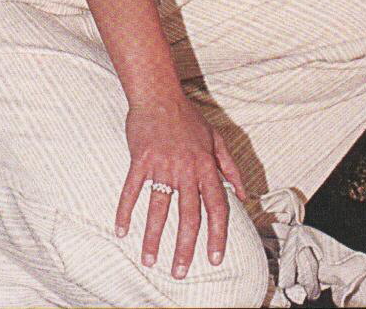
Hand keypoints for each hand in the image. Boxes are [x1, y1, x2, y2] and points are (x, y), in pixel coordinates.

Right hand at [114, 95, 246, 279]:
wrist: (159, 94)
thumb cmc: (187, 116)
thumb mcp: (216, 138)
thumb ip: (230, 167)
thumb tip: (243, 194)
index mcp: (206, 167)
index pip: (216, 207)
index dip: (217, 235)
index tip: (215, 258)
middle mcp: (186, 170)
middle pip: (188, 216)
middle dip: (185, 248)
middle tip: (180, 272)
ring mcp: (162, 166)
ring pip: (159, 209)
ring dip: (154, 237)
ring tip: (150, 260)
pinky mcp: (141, 161)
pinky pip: (132, 191)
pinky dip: (125, 211)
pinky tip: (121, 229)